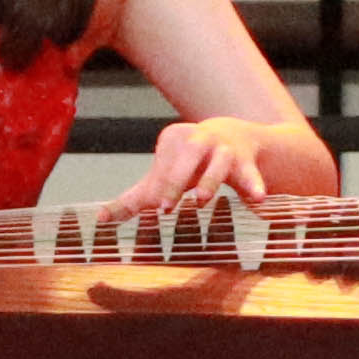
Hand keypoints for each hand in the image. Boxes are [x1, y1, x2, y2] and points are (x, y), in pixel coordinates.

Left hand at [113, 117, 303, 217]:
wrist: (235, 138)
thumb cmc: (189, 164)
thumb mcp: (162, 177)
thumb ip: (132, 199)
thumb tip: (100, 220)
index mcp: (174, 139)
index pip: (165, 164)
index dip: (162, 185)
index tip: (158, 208)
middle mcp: (200, 138)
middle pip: (189, 155)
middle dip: (178, 179)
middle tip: (167, 206)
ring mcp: (226, 148)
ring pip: (219, 162)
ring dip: (211, 181)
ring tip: (202, 201)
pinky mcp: (248, 160)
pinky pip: (251, 173)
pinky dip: (254, 185)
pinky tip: (258, 200)